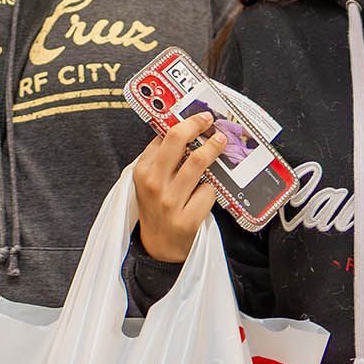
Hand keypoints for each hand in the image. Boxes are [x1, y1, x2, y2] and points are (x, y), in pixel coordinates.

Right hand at [133, 111, 225, 263]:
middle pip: (177, 140)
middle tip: (209, 118)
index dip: (182, 122)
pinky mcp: (187, 220)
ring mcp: (170, 203)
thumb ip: (160, 158)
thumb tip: (181, 127)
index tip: (197, 115)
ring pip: (198, 162)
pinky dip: (212, 188)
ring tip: (220, 141)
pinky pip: (209, 191)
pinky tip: (208, 190)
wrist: (159, 249)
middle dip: (196, 124)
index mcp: (142, 171)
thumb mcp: (149, 182)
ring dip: (213, 148)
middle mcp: (153, 184)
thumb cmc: (157, 209)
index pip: (162, 136)